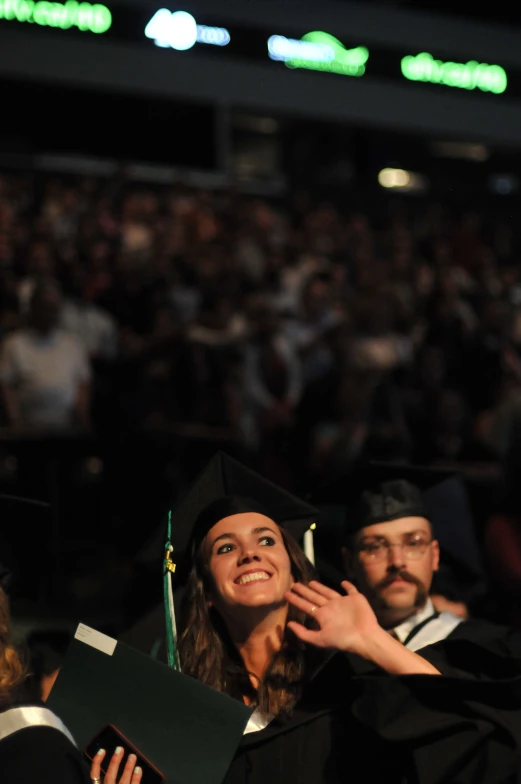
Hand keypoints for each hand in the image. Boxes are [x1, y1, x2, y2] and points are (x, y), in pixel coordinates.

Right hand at [90, 747, 141, 783]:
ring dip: (128, 767)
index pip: (94, 775)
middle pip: (110, 776)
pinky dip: (136, 778)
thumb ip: (103, 781)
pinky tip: (138, 769)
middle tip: (120, 749)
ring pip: (123, 780)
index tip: (102, 750)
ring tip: (132, 756)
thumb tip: (111, 766)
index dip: (97, 762)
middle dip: (115, 762)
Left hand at [285, 581, 440, 674]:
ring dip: (320, 587)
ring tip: (310, 582)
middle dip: (304, 591)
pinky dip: (347, 586)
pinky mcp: (355, 598)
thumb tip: (288, 624)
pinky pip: (351, 590)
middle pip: (314, 597)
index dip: (295, 599)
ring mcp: (343, 603)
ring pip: (328, 592)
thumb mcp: (320, 639)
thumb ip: (304, 633)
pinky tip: (343, 582)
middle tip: (294, 584)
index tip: (286, 593)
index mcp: (323, 616)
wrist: (364, 637)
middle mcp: (331, 608)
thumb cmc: (343, 639)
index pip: (305, 605)